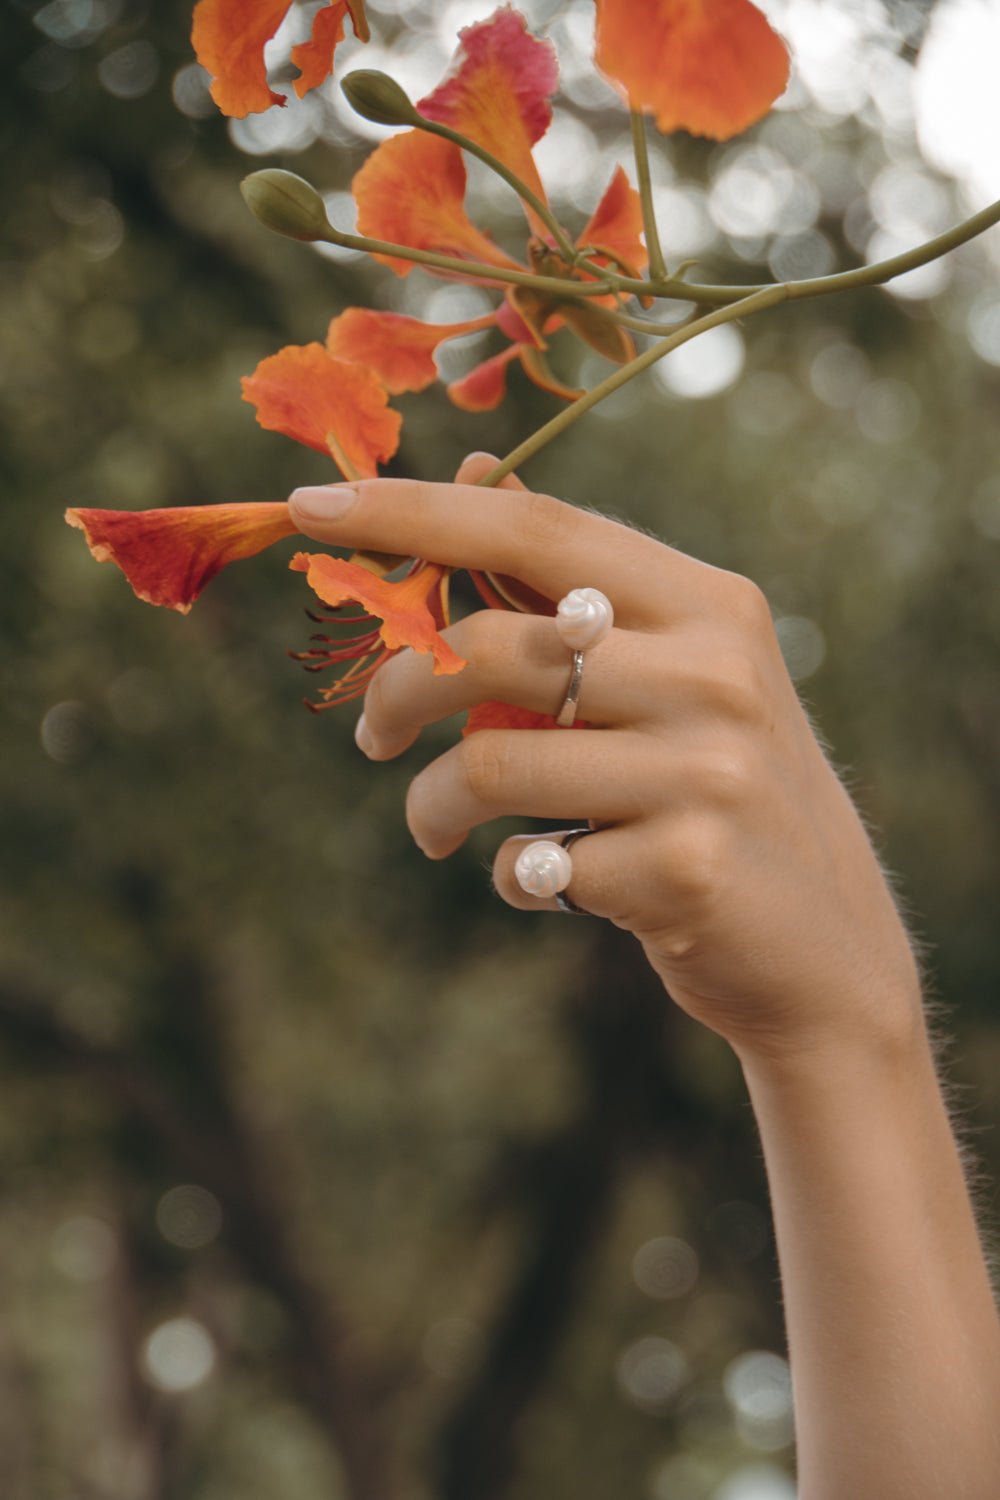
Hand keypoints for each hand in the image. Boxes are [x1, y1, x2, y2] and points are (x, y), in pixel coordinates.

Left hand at [288, 454, 922, 1062]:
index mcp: (708, 604)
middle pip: (495, 648)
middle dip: (398, 688)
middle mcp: (714, 675)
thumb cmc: (719, 788)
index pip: (540, 531)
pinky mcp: (685, 873)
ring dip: (432, 804)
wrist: (826, 945)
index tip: (312, 506)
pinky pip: (530, 865)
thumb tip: (473, 470)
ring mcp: (706, 775)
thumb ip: (577, 590)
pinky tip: (544, 880)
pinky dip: (508, 875)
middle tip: (372, 732)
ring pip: (492, 765)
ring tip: (436, 827)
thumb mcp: (679, 673)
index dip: (417, 512)